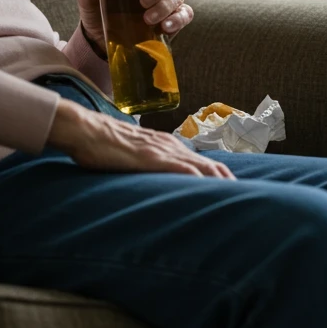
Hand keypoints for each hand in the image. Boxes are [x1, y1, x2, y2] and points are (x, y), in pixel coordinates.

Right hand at [49, 100, 235, 178]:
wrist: (84, 129)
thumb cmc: (101, 142)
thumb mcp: (130, 151)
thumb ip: (145, 160)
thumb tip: (152, 172)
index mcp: (165, 144)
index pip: (200, 161)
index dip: (217, 174)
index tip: (230, 189)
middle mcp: (168, 145)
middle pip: (208, 164)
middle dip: (225, 180)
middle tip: (242, 197)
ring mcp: (160, 151)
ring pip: (199, 166)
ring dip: (217, 180)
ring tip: (234, 195)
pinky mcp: (149, 158)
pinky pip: (179, 168)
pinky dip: (195, 177)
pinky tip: (206, 187)